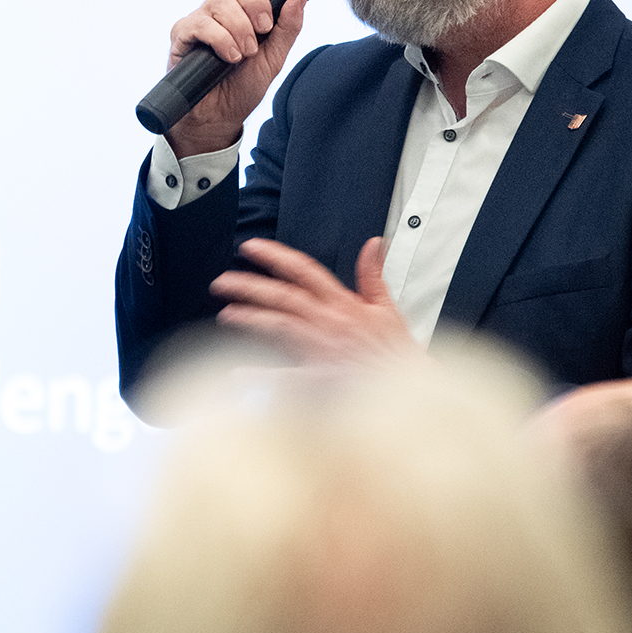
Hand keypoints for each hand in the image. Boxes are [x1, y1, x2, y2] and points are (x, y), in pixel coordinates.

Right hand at [165, 0, 308, 157]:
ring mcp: (200, 19)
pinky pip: (201, 24)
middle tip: (263, 30)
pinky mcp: (182, 35)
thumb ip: (288, 26)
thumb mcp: (275, 57)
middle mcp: (221, 8)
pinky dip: (220, 39)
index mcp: (244, 7)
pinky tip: (229, 57)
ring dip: (240, 28)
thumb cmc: (244, 85)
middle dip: (255, 3)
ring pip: (219, 2)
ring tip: (245, 54)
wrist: (220, 117)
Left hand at [210, 236, 417, 364]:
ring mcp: (322, 350)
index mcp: (343, 304)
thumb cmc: (397, 353)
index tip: (250, 247)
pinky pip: (285, 378)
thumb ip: (373, 274)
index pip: (304, 270)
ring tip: (226, 314)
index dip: (275, 255)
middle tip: (221, 282)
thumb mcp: (387, 307)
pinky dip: (261, 376)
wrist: (410, 389)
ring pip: (279, 326)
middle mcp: (329, 322)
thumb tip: (373, 243)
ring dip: (250, 318)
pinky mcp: (320, 379)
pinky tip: (237, 373)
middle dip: (249, 285)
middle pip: (283, 296)